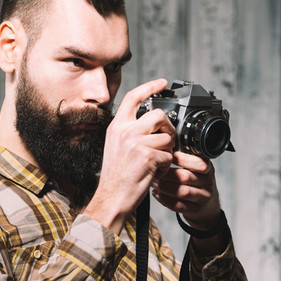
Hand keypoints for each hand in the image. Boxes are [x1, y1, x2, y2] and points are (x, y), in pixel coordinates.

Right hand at [84, 78, 175, 233]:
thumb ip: (130, 131)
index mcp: (117, 126)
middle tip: (167, 140)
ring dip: (167, 151)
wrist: (112, 197)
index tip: (162, 83)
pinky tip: (154, 172)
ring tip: (155, 162)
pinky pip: (168, 156)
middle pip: (159, 115)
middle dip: (168, 127)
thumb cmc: (115, 176)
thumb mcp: (116, 146)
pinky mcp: (148, 157)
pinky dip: (165, 166)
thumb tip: (150, 123)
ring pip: (167, 137)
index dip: (150, 86)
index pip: (133, 97)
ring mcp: (136, 143)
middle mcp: (125, 131)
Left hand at [150, 151, 221, 230]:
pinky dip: (164, 199)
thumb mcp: (196, 169)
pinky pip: (178, 205)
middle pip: (186, 177)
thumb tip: (166, 148)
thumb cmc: (197, 183)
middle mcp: (208, 182)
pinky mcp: (195, 210)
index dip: (182, 159)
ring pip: (182, 192)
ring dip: (165, 187)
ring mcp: (203, 197)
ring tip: (155, 183)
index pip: (198, 163)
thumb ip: (185, 159)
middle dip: (167, 174)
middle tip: (155, 171)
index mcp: (208, 169)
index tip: (167, 156)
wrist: (207, 207)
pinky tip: (157, 194)